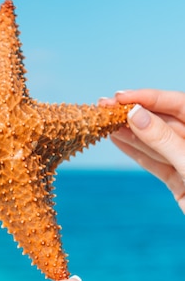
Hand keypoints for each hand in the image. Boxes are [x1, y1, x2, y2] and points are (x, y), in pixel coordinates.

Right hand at [99, 89, 184, 212]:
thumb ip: (163, 139)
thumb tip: (135, 113)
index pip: (180, 103)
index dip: (149, 97)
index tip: (121, 97)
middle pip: (164, 121)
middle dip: (134, 113)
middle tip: (104, 106)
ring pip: (156, 142)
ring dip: (129, 131)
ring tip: (104, 122)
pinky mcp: (181, 182)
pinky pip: (155, 162)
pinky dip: (134, 152)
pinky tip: (116, 140)